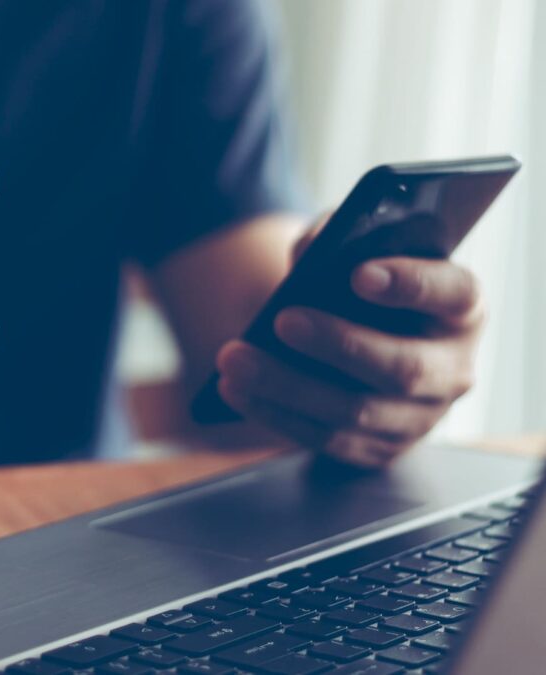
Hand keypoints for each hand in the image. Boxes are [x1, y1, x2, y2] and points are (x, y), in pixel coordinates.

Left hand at [215, 229, 483, 466]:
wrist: (362, 331)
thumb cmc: (362, 281)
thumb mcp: (357, 249)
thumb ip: (339, 237)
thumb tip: (311, 250)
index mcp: (462, 307)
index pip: (451, 293)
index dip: (410, 284)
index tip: (359, 274)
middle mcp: (453, 367)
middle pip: (402, 367)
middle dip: (338, 344)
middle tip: (282, 320)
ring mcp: (421, 416)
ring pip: (356, 411)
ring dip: (287, 387)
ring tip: (234, 359)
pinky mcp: (383, 447)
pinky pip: (328, 440)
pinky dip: (276, 415)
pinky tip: (235, 391)